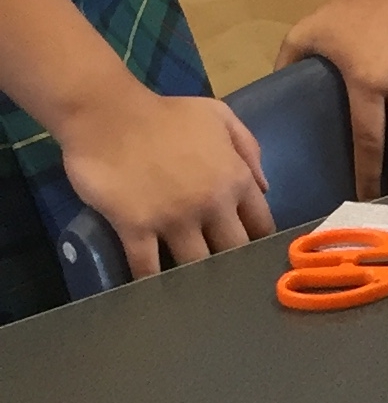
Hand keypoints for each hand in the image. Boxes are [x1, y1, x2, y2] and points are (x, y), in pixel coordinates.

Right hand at [55, 85, 273, 277]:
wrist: (108, 114)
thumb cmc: (165, 113)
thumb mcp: (219, 116)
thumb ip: (248, 149)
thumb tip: (265, 188)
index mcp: (235, 178)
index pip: (261, 224)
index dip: (258, 242)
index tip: (252, 253)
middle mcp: (212, 204)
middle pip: (233, 251)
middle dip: (231, 265)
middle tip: (224, 276)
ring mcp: (173, 218)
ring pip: (196, 265)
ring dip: (194, 277)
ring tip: (193, 288)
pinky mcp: (136, 228)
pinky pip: (147, 267)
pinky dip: (149, 281)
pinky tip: (150, 290)